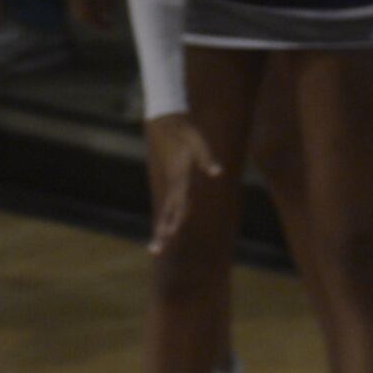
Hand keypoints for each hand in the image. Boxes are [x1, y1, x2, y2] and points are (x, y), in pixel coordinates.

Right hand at [61, 0, 110, 27]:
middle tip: (105, 22)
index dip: (99, 24)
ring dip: (89, 12)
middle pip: (81, 14)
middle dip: (93, 20)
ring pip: (78, 6)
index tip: (110, 27)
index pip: (87, 18)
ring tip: (101, 12)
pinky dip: (85, 3)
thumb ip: (103, 0)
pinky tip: (93, 0)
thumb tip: (107, 16)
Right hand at [143, 114, 222, 254]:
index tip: (170, 234)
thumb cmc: (185, 131)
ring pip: (166, 213)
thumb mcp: (198, 141)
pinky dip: (165, 222)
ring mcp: (171, 185)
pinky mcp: (172, 184)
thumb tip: (218, 174)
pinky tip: (163, 235)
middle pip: (169, 213)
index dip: (176, 219)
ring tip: (154, 250)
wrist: (166, 122)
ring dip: (161, 232)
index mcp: (179, 177)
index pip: (179, 203)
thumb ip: (207, 158)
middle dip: (163, 233)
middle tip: (155, 251)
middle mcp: (174, 185)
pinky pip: (168, 208)